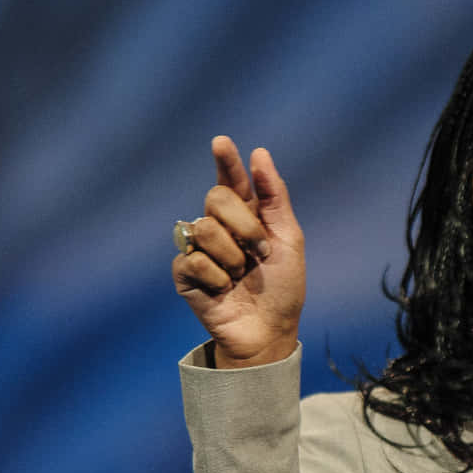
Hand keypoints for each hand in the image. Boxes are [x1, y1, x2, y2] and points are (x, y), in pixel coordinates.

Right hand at [172, 137, 305, 367]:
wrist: (270, 330)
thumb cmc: (282, 288)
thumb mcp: (288, 240)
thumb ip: (275, 198)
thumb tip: (260, 153)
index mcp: (245, 216)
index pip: (231, 180)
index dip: (225, 161)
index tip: (221, 142)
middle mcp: (218, 226)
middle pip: (216, 197)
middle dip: (244, 225)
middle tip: (259, 252)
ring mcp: (198, 248)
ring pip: (204, 228)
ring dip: (232, 256)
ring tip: (241, 276)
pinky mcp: (184, 273)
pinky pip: (194, 259)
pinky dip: (217, 277)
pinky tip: (223, 289)